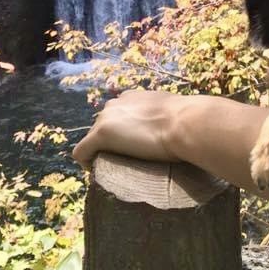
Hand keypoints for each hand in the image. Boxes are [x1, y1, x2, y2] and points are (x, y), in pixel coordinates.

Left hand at [72, 89, 187, 167]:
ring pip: (92, 139)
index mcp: (132, 97)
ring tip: (115, 168)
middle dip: (109, 142)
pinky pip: (82, 151)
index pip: (117, 114)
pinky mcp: (101, 134)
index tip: (131, 145)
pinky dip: (86, 163)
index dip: (121, 131)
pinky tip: (97, 172)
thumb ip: (166, 116)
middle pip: (102, 126)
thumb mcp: (174, 111)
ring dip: (100, 152)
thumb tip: (182, 127)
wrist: (184, 123)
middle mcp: (116, 103)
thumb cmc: (186, 119)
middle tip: (125, 160)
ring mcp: (106, 118)